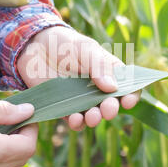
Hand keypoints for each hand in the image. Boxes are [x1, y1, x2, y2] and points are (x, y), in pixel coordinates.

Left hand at [17, 27, 139, 130]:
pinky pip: (75, 120)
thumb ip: (99, 66)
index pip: (128, 86)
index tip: (128, 101)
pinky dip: (77, 123)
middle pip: (111, 104)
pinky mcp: (65, 107)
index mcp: (109, 72)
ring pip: (94, 115)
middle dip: (111, 109)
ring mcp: (82, 99)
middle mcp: (98, 88)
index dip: (131, 95)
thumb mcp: (85, 48)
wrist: (35, 47)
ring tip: (91, 117)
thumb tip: (113, 88)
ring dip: (95, 119)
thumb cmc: (64, 43)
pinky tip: (75, 119)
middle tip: (107, 109)